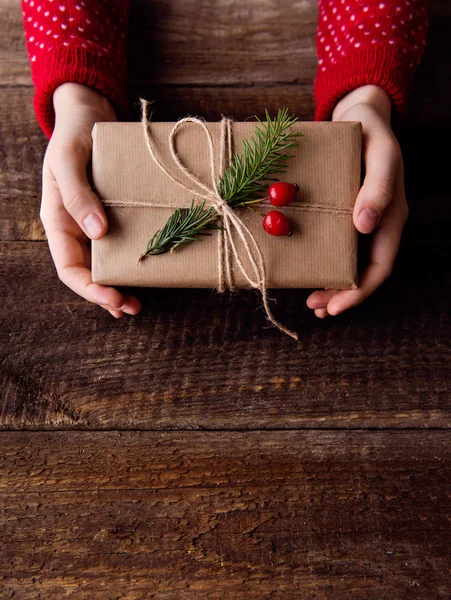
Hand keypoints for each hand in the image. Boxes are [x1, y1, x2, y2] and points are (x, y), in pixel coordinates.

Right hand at [40, 83, 141, 317]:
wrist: (90, 111)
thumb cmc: (74, 132)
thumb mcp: (69, 159)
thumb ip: (78, 194)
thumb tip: (97, 232)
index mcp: (58, 220)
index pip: (69, 267)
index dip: (89, 288)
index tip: (113, 299)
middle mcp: (76, 227)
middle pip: (88, 272)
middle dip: (107, 294)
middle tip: (132, 307)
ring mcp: (96, 223)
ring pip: (106, 263)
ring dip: (120, 283)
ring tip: (137, 302)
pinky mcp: (115, 214)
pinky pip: (123, 243)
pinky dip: (132, 259)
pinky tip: (146, 271)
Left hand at [307, 85, 407, 317]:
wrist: (358, 115)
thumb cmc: (371, 132)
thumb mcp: (380, 154)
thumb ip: (377, 187)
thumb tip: (365, 225)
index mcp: (391, 215)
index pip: (380, 265)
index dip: (360, 290)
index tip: (335, 305)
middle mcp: (377, 224)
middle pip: (364, 272)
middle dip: (341, 294)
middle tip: (315, 307)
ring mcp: (360, 222)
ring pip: (350, 263)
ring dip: (332, 285)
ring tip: (312, 301)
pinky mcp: (343, 215)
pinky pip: (336, 246)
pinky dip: (323, 262)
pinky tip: (308, 270)